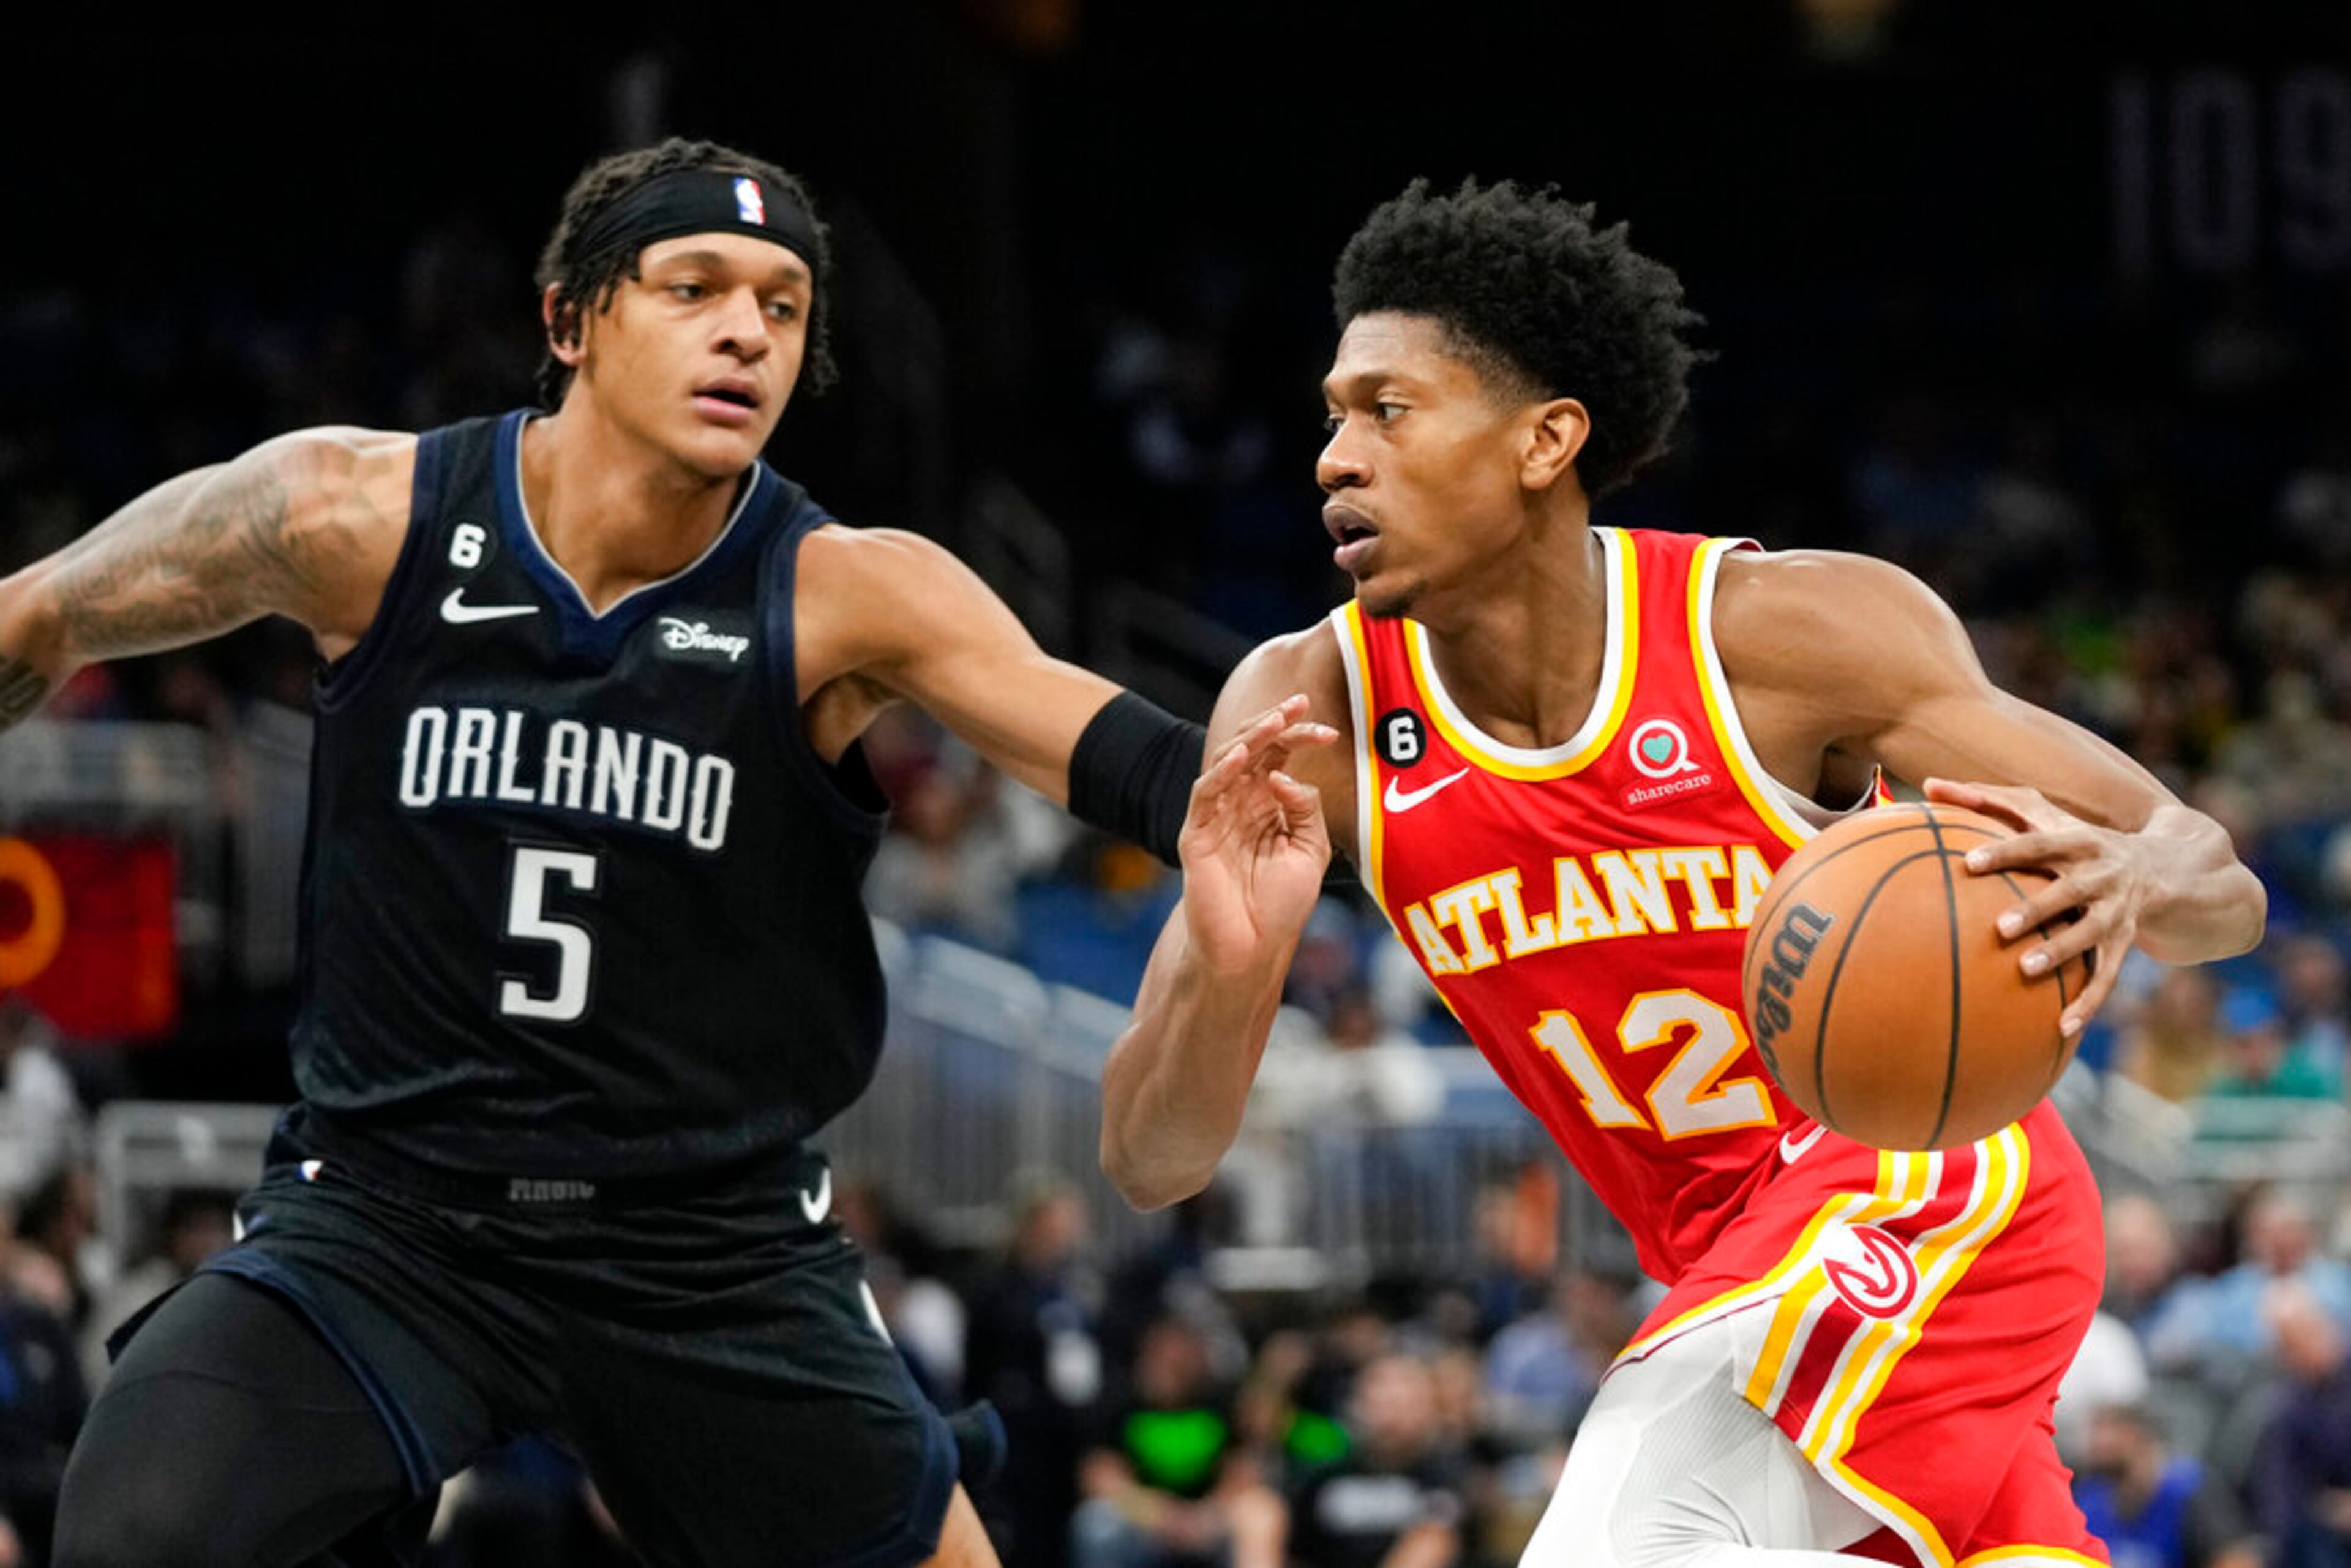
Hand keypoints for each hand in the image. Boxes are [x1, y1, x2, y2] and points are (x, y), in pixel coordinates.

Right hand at [1180, 695, 1335, 975]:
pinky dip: (1220, 773)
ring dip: (1250, 739)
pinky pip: (1204, 794)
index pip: (1280, 757)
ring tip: (1274, 723)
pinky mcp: (1195, 834)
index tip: (1329, 730)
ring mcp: (1216, 816)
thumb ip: (1305, 809)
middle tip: (1299, 706)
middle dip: (1275, 724)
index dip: (1300, 738)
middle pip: (1254, 750)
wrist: (1252, 948)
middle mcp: (1241, 803)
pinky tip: (1241, 759)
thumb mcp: (1309, 850)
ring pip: (1227, 762)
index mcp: (1267, 805)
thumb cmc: (1280, 905)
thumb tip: (1287, 776)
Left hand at [1924, 778, 2144, 1037]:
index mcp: (2077, 841)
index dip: (2006, 851)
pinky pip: (2107, 977)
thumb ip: (1987, 799)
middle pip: (2068, 891)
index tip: (1969, 863)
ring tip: (2025, 970)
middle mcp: (2101, 875)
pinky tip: (2060, 1029)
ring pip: (2090, 935)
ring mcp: (2116, 911)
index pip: (2038, 844)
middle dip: (2037, 908)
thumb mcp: (2043, 813)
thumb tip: (1927, 784)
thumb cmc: (2075, 839)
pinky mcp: (2125, 943)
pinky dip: (2086, 1003)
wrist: (2162, 867)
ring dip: (2061, 953)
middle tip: (1999, 927)